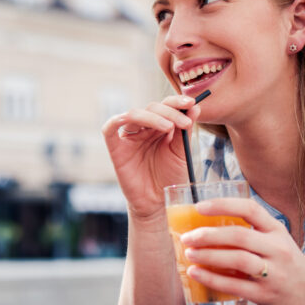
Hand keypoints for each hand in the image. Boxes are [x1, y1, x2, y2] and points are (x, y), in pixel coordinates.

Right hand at [102, 95, 198, 220]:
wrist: (159, 203)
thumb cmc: (170, 178)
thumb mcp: (182, 152)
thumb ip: (185, 130)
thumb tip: (195, 106)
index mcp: (160, 127)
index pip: (166, 106)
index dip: (177, 102)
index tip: (192, 104)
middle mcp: (144, 129)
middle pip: (152, 107)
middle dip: (170, 111)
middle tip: (185, 124)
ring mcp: (129, 138)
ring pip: (135, 114)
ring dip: (153, 116)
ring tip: (170, 128)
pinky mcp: (116, 149)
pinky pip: (109, 128)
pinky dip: (118, 119)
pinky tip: (135, 121)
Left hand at [180, 198, 304, 304]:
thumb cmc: (288, 266)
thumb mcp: (277, 242)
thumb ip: (252, 233)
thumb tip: (208, 226)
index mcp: (277, 231)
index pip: (250, 209)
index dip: (223, 205)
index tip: (199, 207)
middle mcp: (277, 249)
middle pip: (240, 236)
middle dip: (209, 235)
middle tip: (187, 237)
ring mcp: (273, 273)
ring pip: (238, 260)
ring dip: (209, 255)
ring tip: (189, 254)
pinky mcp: (265, 295)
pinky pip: (235, 286)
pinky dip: (212, 279)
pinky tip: (196, 273)